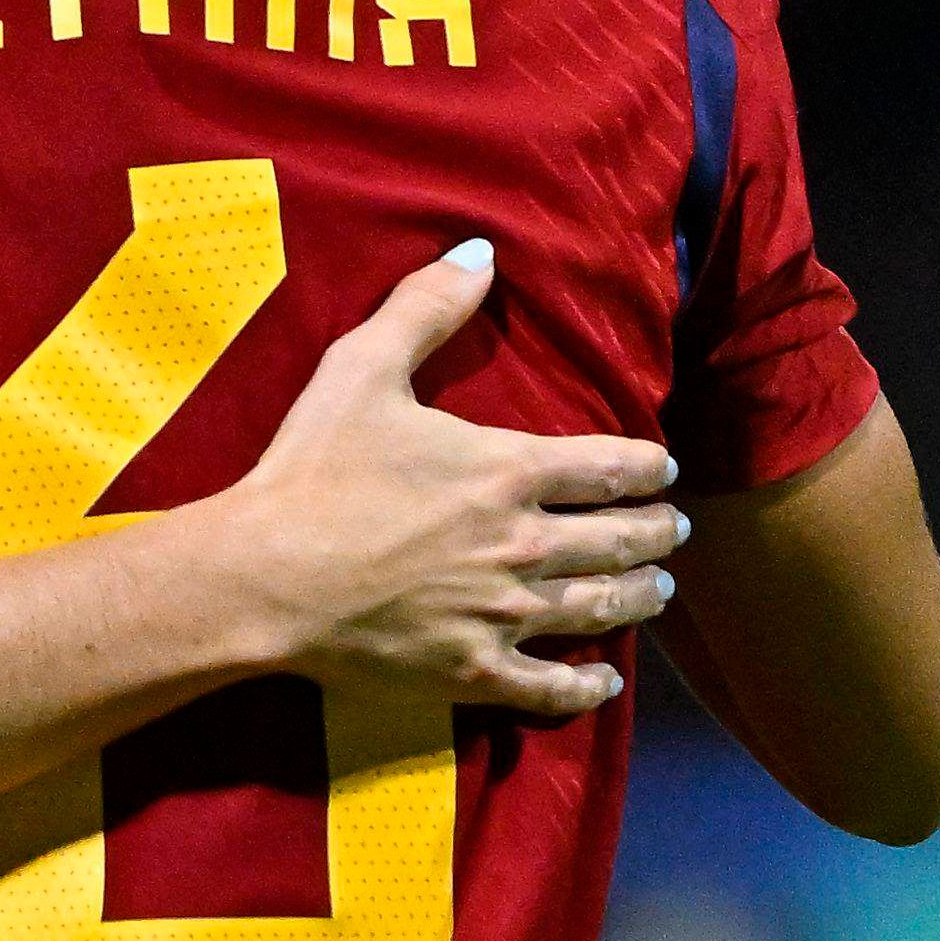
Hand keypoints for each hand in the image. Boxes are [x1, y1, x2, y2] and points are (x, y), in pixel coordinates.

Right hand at [202, 245, 688, 722]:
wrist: (265, 576)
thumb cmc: (313, 469)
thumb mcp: (362, 368)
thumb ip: (427, 307)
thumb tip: (480, 252)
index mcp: (507, 470)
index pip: (609, 467)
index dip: (648, 467)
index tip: (664, 468)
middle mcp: (523, 544)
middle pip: (619, 540)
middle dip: (657, 532)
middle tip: (675, 529)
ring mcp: (503, 615)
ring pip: (600, 608)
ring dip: (640, 596)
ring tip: (660, 588)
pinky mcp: (473, 671)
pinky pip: (549, 687)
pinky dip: (586, 687)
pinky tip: (603, 682)